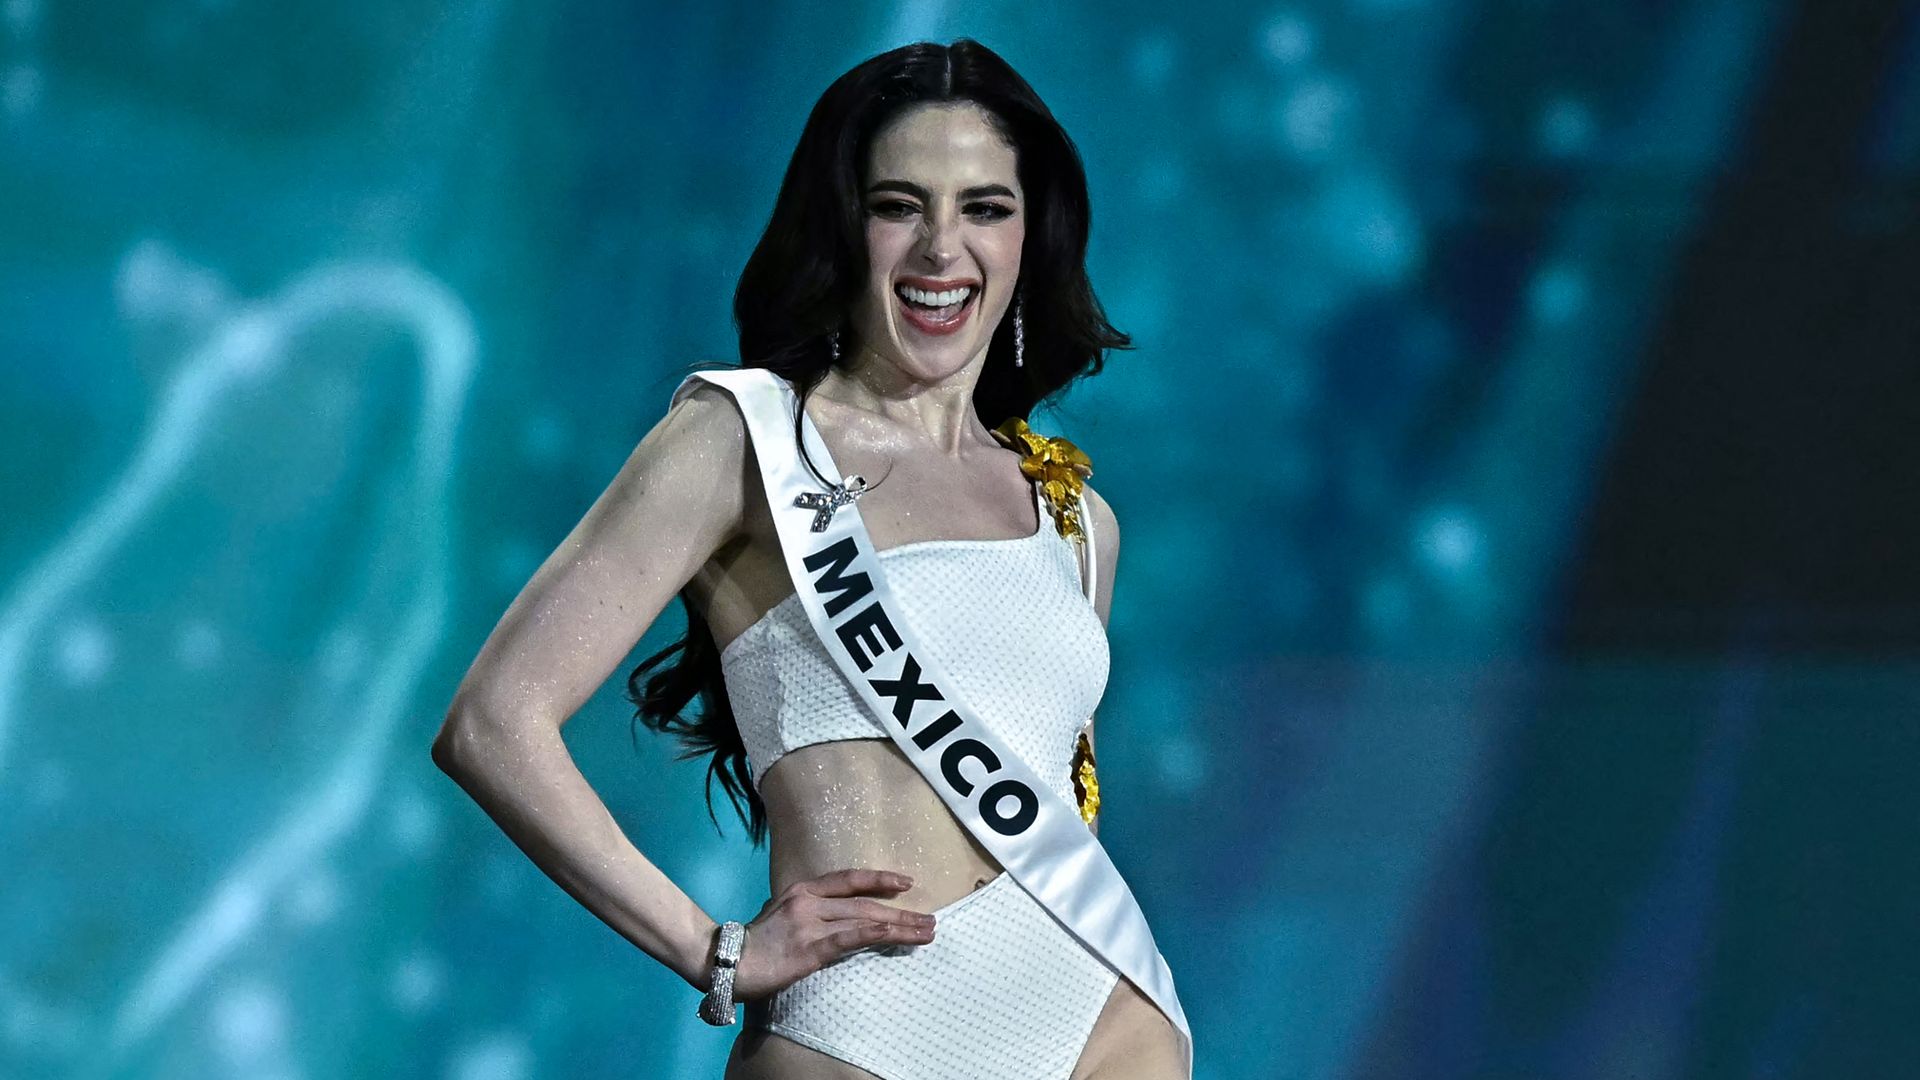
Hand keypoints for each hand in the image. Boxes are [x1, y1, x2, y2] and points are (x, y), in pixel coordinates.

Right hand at [728, 868, 937, 1001]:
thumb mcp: (779, 914)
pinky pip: (847, 938)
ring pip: (864, 918)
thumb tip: (833, 914)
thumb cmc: (753, 943)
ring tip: (925, 932)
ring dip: (899, 926)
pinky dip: (873, 934)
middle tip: (930, 919)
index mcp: (802, 890)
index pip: (849, 879)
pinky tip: (892, 934)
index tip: (906, 883)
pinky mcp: (808, 948)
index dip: (880, 879)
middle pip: (865, 902)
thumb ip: (806, 910)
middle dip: (901, 911)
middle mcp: (809, 901)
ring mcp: (809, 923)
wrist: (725, 961)